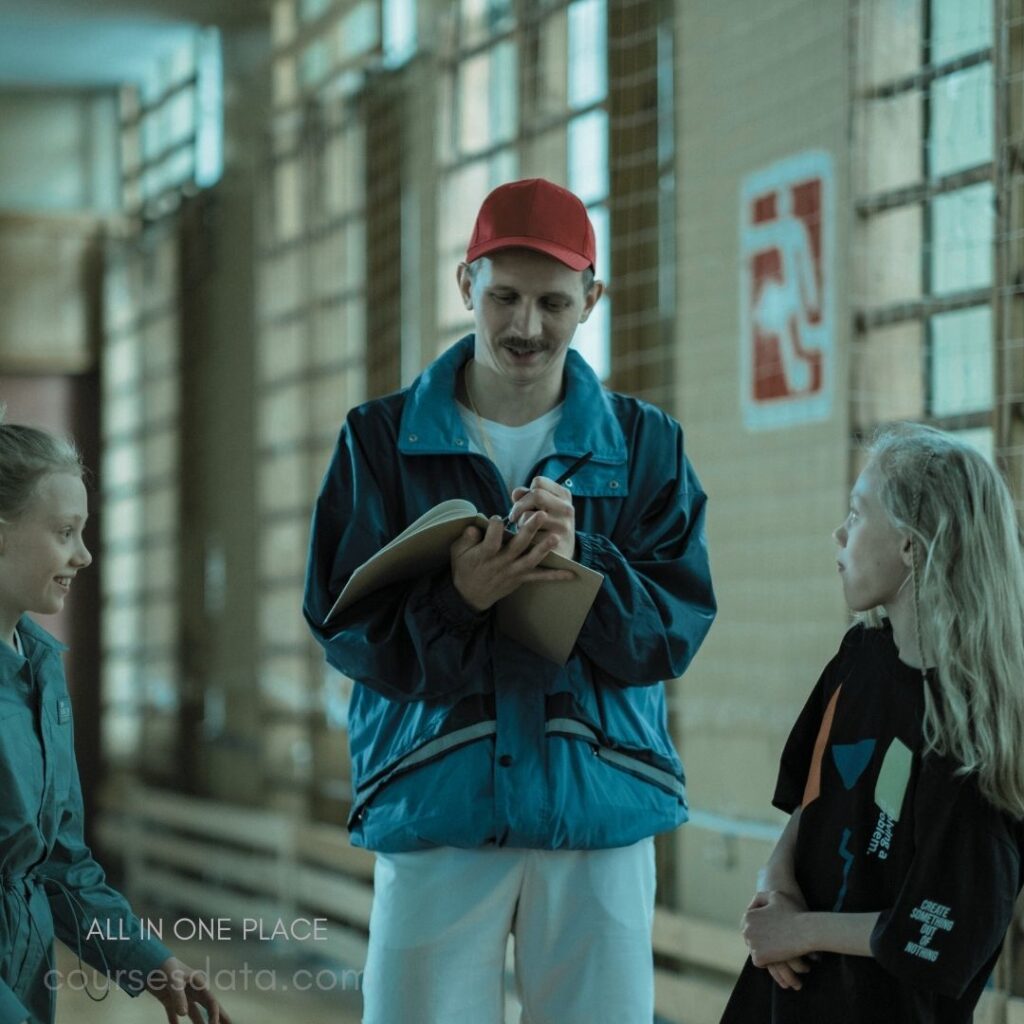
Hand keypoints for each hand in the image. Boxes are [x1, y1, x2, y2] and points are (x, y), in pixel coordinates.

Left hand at [145, 956, 230, 1023]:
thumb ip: (179, 996)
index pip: (211, 1001)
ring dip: (199, 1022)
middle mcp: (192, 990)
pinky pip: (173, 1015)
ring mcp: (180, 996)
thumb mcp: (173, 979)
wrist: (149, 960)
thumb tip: (183, 1014)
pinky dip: (175, 1022)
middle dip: (218, 1016)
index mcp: (198, 983)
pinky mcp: (168, 1000)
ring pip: (193, 1012)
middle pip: (208, 1006)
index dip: (215, 1014)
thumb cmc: (165, 966)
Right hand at [451, 514, 575, 611]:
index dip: (495, 525)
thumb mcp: (457, 552)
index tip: (495, 517)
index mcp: (485, 554)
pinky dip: (556, 576)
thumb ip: (466, 538)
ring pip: (531, 560)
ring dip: (544, 548)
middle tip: (541, 514)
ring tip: (556, 537)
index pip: (492, 538)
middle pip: (517, 545)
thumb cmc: (464, 568)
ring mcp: (513, 571)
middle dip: (529, 529)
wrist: (470, 596)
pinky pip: (540, 578)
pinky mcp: (521, 578)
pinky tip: (572, 574)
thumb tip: (476, 527)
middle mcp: (501, 563)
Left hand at [508, 477, 575, 558]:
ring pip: (529, 515)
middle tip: (513, 517)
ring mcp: (563, 525)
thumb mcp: (542, 508)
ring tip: (523, 529)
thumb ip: (527, 497)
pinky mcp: (554, 542)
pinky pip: (528, 534)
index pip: (538, 482)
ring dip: (520, 523)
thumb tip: (516, 493)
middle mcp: (567, 508)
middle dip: (519, 506)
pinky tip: (528, 540)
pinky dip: (523, 536)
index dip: (526, 492)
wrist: (562, 557)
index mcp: (564, 495)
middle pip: (535, 494)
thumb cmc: (546, 527)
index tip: (523, 503)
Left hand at [742, 889, 810, 969]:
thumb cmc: (793, 912)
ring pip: (754, 950)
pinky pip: (759, 962)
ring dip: (764, 950)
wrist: (805, 931)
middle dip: (760, 940)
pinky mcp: (758, 958)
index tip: (770, 931)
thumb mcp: (775, 895)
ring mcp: (751, 945)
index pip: (748, 925)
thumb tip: (750, 907)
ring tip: (777, 948)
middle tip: (774, 941)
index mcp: (748, 916)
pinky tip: (777, 957)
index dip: (760, 928)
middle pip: (750, 938)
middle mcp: (746, 930)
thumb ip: (760, 898)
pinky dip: (767, 961)